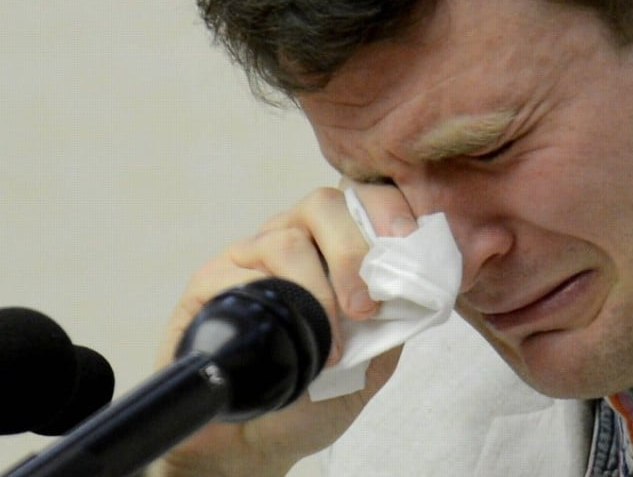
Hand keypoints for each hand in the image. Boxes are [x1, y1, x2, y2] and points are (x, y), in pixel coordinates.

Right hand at [149, 183, 415, 476]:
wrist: (254, 439)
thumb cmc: (317, 392)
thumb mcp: (373, 360)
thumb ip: (397, 322)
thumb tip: (418, 290)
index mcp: (333, 244)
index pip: (361, 198)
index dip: (387, 209)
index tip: (409, 242)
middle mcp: (291, 237)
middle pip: (323, 205)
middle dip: (354, 250)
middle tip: (367, 307)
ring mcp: (248, 257)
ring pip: (285, 240)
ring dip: (318, 290)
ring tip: (334, 344)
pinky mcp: (209, 283)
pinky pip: (239, 274)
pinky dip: (275, 305)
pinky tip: (293, 344)